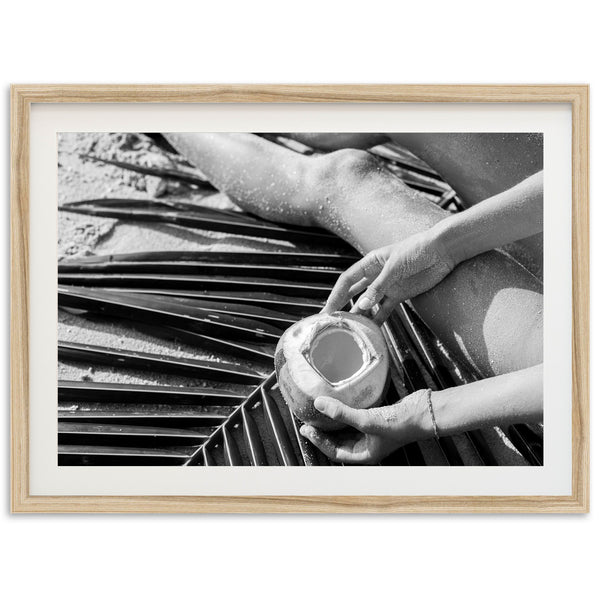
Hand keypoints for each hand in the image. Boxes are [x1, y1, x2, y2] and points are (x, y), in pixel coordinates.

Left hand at [299, 392, 430, 463]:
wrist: (425, 412)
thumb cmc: (400, 424)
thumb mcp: (367, 420)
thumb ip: (342, 412)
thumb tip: (319, 404)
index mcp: (365, 454)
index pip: (335, 452)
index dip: (319, 442)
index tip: (307, 429)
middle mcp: (367, 445)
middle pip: (338, 442)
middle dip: (323, 433)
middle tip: (307, 421)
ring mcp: (372, 432)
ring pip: (346, 430)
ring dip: (332, 423)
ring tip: (318, 413)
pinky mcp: (376, 418)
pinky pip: (355, 419)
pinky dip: (344, 414)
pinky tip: (338, 404)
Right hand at [323, 229, 454, 323]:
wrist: (443, 251)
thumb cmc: (417, 250)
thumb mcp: (395, 267)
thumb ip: (378, 287)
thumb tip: (362, 306)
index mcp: (370, 263)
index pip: (347, 281)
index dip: (335, 295)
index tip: (328, 310)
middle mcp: (375, 275)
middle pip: (353, 293)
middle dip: (341, 306)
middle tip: (331, 322)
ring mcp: (387, 286)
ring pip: (368, 303)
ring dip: (359, 315)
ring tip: (350, 329)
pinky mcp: (400, 295)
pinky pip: (385, 310)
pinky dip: (378, 319)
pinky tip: (371, 330)